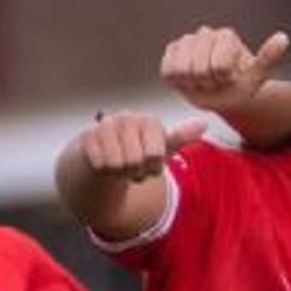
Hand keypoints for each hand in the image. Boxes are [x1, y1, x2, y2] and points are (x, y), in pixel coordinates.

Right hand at [80, 112, 205, 182]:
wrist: (105, 152)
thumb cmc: (137, 149)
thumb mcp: (162, 146)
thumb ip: (181, 136)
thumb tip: (203, 123)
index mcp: (149, 121)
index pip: (155, 156)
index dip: (153, 168)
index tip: (150, 163)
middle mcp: (127, 118)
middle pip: (135, 162)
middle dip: (135, 171)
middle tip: (132, 165)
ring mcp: (106, 125)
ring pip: (117, 164)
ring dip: (119, 172)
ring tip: (120, 163)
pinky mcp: (87, 136)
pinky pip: (100, 164)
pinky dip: (104, 170)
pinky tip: (105, 162)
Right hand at [161, 27, 289, 113]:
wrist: (222, 95)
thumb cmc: (240, 86)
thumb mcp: (257, 76)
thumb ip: (268, 56)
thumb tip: (284, 38)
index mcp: (227, 36)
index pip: (219, 66)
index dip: (223, 79)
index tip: (229, 79)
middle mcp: (205, 33)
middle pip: (200, 70)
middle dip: (209, 83)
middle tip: (216, 82)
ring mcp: (187, 41)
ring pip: (182, 70)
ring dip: (193, 84)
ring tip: (203, 82)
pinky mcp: (172, 51)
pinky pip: (169, 71)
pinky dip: (178, 82)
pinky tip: (189, 80)